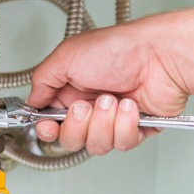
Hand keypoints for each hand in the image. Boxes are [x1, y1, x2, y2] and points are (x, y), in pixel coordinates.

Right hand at [27, 17, 189, 154]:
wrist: (161, 55)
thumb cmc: (119, 48)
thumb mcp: (67, 55)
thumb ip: (42, 80)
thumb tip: (32, 102)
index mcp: (71, 89)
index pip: (50, 121)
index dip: (47, 129)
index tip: (48, 125)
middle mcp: (90, 106)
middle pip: (71, 139)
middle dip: (77, 126)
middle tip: (85, 106)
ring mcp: (112, 119)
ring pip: (96, 145)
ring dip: (103, 123)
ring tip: (113, 100)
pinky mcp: (135, 128)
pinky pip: (122, 144)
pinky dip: (125, 125)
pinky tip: (130, 105)